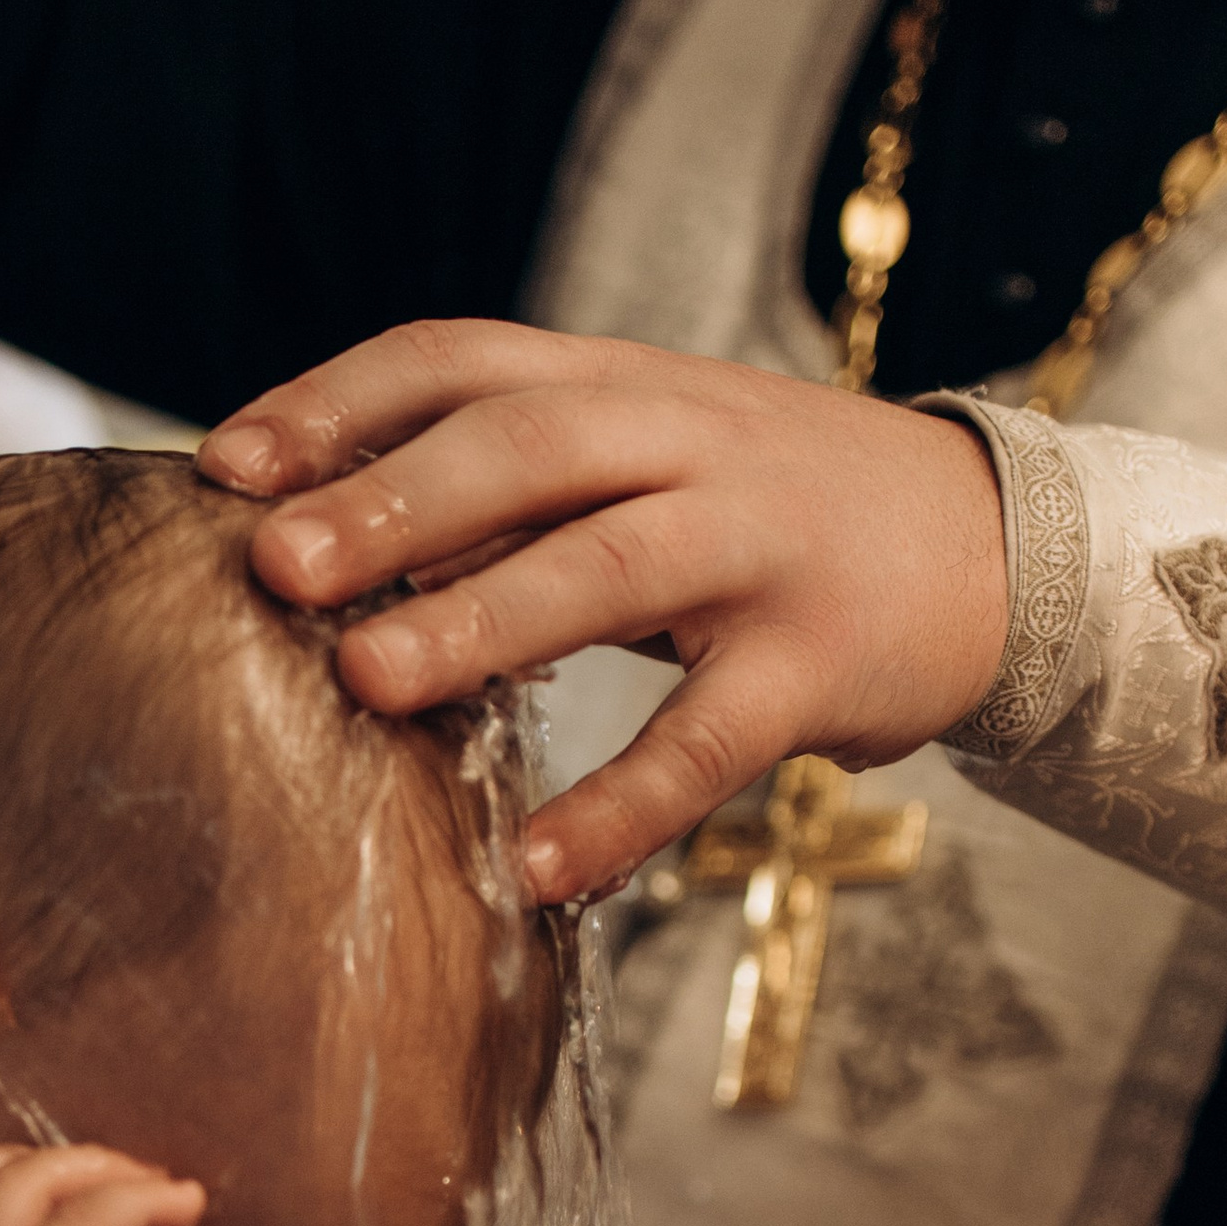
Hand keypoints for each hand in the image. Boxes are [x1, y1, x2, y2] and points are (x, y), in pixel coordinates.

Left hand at [204, 322, 1009, 901]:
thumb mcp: (649, 455)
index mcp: (624, 385)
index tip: (227, 465)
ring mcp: (760, 549)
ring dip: (481, 622)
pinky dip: (621, 805)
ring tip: (366, 681)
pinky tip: (539, 866)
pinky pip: (708, 740)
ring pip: (608, 568)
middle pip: (527, 446)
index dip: (338, 404)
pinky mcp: (819, 662)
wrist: (998, 542)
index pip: (461, 359)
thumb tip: (323, 540)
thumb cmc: (772, 509)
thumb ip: (513, 483)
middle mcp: (689, 443)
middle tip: (275, 564)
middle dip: (393, 501)